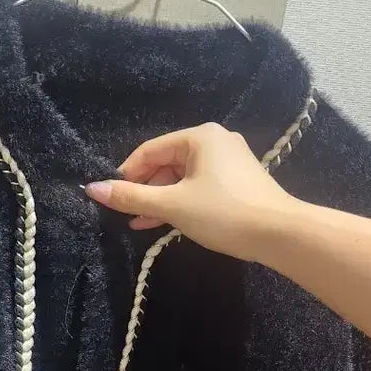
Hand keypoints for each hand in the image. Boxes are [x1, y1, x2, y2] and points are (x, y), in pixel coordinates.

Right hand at [84, 122, 296, 261]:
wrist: (279, 234)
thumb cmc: (222, 212)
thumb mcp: (172, 205)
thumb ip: (131, 197)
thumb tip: (92, 189)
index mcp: (199, 137)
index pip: (149, 150)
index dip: (126, 174)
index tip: (110, 198)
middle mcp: (214, 141)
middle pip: (165, 162)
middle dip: (143, 189)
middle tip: (124, 214)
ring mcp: (227, 162)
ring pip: (180, 178)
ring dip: (158, 200)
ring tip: (139, 223)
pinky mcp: (235, 182)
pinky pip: (196, 187)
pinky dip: (178, 203)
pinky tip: (163, 223)